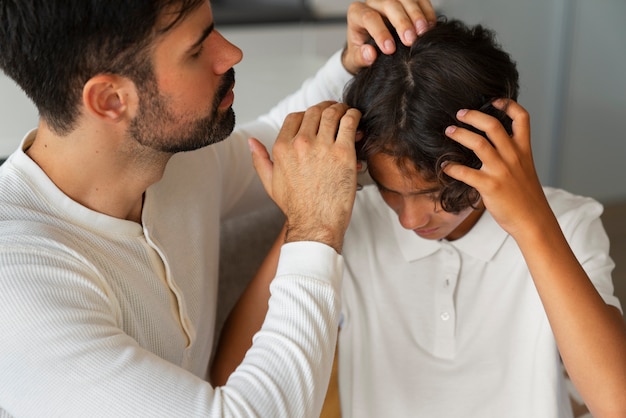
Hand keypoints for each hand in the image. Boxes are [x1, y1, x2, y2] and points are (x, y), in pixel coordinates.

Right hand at [249, 101, 361, 252]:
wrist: (315, 224)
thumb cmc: (296, 207)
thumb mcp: (270, 183)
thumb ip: (260, 159)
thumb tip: (251, 142)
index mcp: (282, 148)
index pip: (296, 116)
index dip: (309, 113)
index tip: (318, 117)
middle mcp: (300, 143)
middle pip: (315, 111)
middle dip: (327, 108)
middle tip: (336, 111)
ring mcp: (322, 147)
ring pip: (332, 113)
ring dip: (342, 109)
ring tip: (348, 113)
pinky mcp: (343, 153)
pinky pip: (349, 123)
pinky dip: (354, 116)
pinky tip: (357, 119)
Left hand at [343, 0, 436, 73]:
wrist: (371, 48)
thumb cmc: (362, 52)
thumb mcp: (356, 59)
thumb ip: (360, 57)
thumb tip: (370, 53)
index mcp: (357, 14)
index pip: (369, 17)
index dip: (380, 33)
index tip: (390, 49)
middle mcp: (373, 3)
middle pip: (389, 4)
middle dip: (402, 22)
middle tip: (411, 40)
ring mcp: (391, 0)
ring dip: (417, 15)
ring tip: (423, 32)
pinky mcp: (405, 2)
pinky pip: (419, 0)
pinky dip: (426, 12)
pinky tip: (430, 26)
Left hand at [442, 100, 553, 238]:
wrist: (533, 221)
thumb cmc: (526, 197)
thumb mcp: (525, 170)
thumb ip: (512, 156)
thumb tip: (493, 146)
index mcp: (523, 150)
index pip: (522, 118)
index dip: (509, 105)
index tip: (494, 100)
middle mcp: (513, 157)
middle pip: (493, 125)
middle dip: (474, 115)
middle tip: (459, 114)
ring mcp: (501, 171)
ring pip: (478, 143)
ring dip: (460, 135)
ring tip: (449, 131)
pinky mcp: (490, 187)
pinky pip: (466, 172)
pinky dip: (452, 168)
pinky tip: (445, 167)